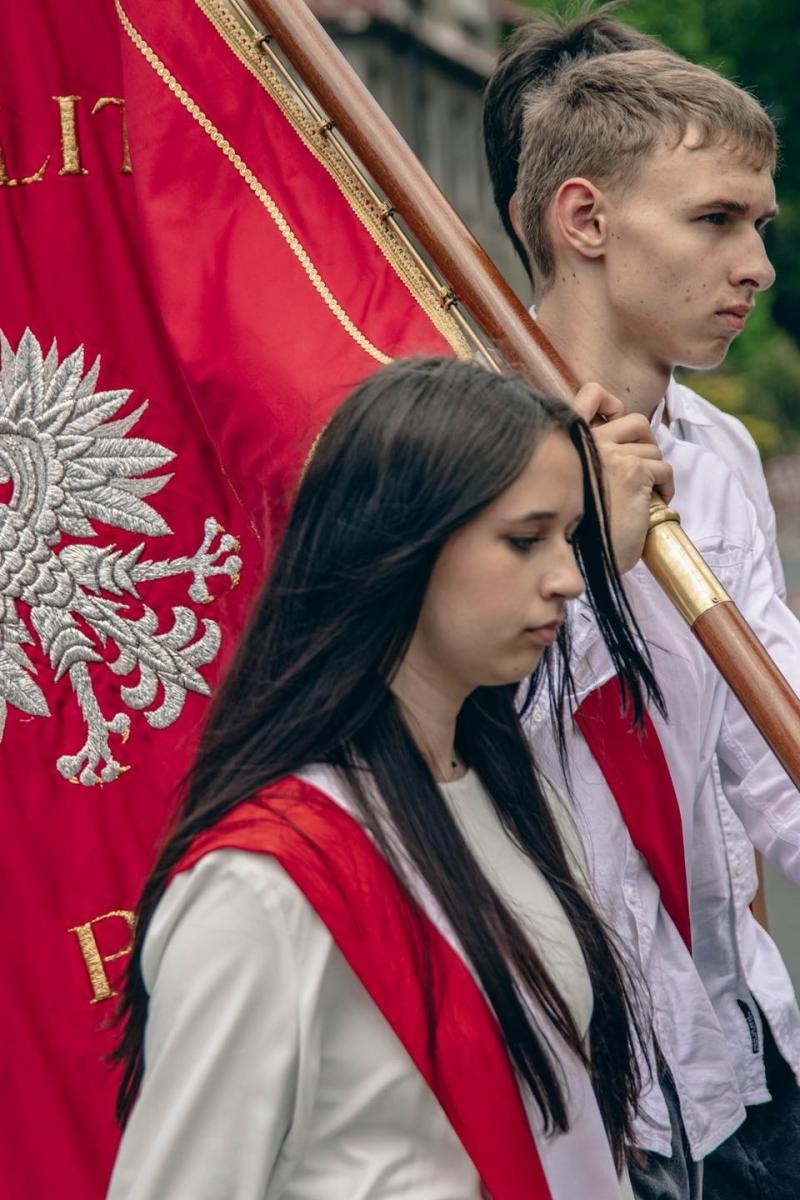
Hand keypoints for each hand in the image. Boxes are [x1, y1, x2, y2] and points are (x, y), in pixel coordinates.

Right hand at [573, 382, 673, 573]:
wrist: (577, 556)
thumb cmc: (571, 531)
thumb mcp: (568, 486)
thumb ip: (582, 462)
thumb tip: (613, 457)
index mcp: (569, 442)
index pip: (592, 394)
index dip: (610, 403)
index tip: (615, 420)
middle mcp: (589, 441)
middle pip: (635, 421)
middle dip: (645, 442)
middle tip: (642, 467)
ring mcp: (612, 455)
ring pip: (652, 449)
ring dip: (655, 470)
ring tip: (647, 493)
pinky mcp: (634, 474)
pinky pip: (664, 470)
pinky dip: (665, 486)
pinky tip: (655, 502)